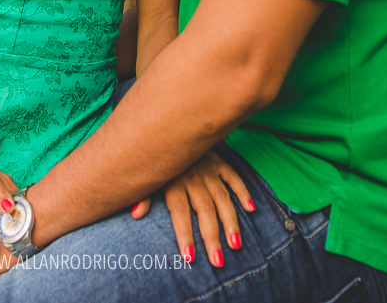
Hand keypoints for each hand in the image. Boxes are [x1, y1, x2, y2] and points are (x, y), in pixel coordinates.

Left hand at [130, 151, 254, 266]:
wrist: (166, 124)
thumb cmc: (153, 158)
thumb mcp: (145, 175)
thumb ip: (142, 194)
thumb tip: (135, 215)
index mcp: (172, 182)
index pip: (180, 212)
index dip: (184, 235)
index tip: (189, 258)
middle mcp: (192, 177)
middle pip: (204, 210)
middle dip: (211, 237)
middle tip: (218, 262)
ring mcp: (208, 169)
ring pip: (222, 198)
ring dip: (230, 221)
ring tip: (236, 244)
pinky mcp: (218, 162)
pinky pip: (233, 176)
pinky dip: (243, 191)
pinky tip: (251, 209)